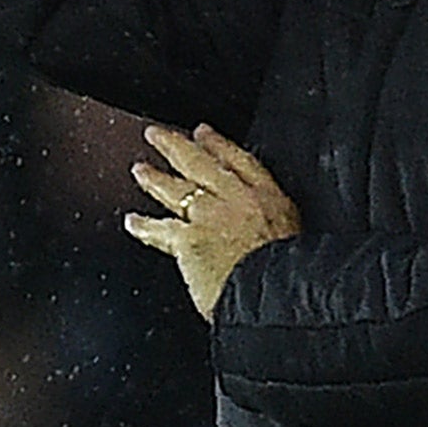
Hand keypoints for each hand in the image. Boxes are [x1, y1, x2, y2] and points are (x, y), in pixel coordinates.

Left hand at [125, 122, 301, 320]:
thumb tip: (265, 236)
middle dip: (176, 146)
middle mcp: (237, 200)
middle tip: (157, 134)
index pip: (238, 161)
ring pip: (176, 189)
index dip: (217, 144)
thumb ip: (274, 230)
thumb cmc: (291, 277)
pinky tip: (132, 221)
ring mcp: (210, 217)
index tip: (202, 132)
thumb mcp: (295, 240)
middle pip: (200, 164)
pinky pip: (159, 230)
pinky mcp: (189, 239)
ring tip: (139, 170)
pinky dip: (143, 226)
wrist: (279, 294)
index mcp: (270, 199)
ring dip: (154, 178)